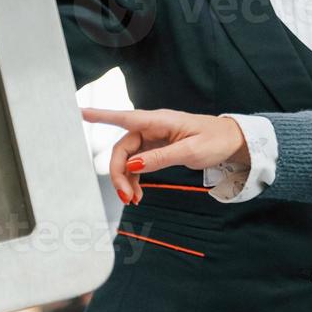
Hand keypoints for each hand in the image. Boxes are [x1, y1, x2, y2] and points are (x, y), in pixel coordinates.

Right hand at [81, 107, 249, 203]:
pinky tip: (137, 194)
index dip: (100, 116)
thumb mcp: (190, 150)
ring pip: (129, 159)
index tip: (80, 112)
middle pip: (123, 148)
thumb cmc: (215, 140)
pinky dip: (135, 179)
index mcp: (159, 121)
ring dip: (126, 179)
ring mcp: (154, 139)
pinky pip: (138, 164)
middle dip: (119, 173)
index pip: (124, 118)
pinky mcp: (158, 149)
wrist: (232, 141)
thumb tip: (134, 165)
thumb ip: (161, 157)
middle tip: (124, 196)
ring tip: (132, 200)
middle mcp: (152, 127)